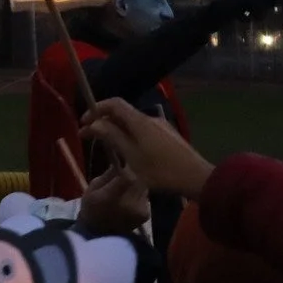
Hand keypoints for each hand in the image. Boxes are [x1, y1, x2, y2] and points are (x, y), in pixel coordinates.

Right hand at [78, 161, 150, 236]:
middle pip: (138, 179)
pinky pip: (145, 196)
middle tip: (125, 171)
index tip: (122, 162)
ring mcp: (139, 210)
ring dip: (137, 183)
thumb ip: (108, 175)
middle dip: (133, 173)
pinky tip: (130, 198)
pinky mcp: (146, 214)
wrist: (99, 233)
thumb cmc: (92, 207)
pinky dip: (139, 194)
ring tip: (126, 186)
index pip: (127, 176)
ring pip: (143, 186)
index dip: (127, 167)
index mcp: (110, 197)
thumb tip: (120, 160)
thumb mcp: (92, 188)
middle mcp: (128, 204)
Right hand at [80, 98, 214, 199]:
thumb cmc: (161, 170)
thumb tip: (94, 124)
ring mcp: (161, 126)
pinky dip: (130, 136)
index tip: (84, 124)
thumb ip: (112, 137)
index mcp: (139, 121)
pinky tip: (130, 153)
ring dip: (117, 130)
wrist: (198, 179)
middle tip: (91, 138)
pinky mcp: (168, 136)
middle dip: (104, 122)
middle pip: (122, 112)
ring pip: (132, 123)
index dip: (96, 109)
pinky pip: (143, 130)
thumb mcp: (132, 156)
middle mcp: (150, 118)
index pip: (113, 103)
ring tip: (109, 148)